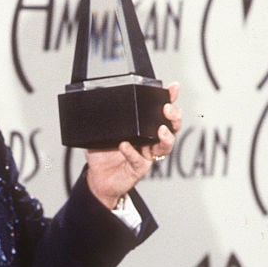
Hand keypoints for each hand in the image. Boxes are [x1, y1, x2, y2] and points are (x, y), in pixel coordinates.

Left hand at [84, 82, 182, 208]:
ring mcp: (146, 155)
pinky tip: (125, 145)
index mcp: (143, 128)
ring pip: (165, 146)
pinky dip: (132, 152)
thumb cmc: (103, 153)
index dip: (169, 99)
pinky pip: (139, 160)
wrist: (98, 178)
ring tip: (160, 129)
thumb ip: (101, 118)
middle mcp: (149, 140)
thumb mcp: (100, 131)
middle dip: (174, 116)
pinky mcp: (139, 169)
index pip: (159, 111)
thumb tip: (93, 102)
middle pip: (171, 127)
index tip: (173, 88)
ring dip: (166, 137)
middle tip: (167, 109)